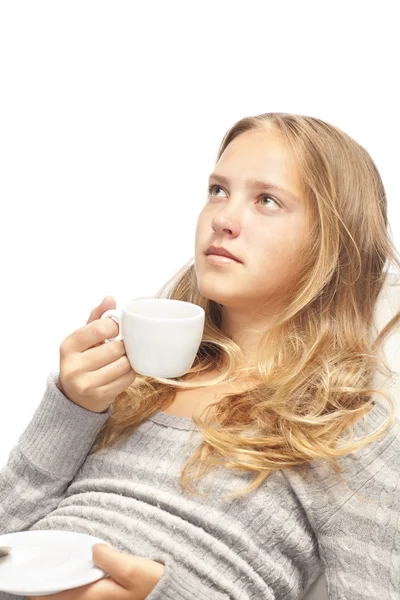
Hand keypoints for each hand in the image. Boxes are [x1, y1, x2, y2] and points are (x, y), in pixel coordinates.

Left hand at [27, 543, 164, 599]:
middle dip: (53, 589)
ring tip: (57, 577)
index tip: (33, 583)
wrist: (175, 590)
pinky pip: (87, 592)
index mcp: (97, 596)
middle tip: (42, 578)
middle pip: (68, 597)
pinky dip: (79, 586)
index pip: (62, 595)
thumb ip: (109, 558)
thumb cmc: (155, 582)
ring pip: (77, 595)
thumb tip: (92, 549)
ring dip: (66, 587)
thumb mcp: (132, 568)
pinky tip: (81, 577)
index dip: (45, 590)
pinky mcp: (114, 595)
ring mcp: (106, 599)